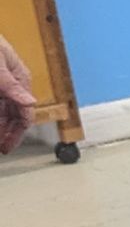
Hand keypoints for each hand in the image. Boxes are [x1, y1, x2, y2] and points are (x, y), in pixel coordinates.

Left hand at [0, 35, 34, 156]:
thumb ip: (11, 86)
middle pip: (13, 115)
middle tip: (2, 147)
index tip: (8, 146)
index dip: (17, 132)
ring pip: (2, 111)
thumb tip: (29, 103)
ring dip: (1, 125)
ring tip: (0, 138)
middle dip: (7, 132)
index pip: (25, 112)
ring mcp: (1, 85)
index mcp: (21, 79)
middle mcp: (12, 84)